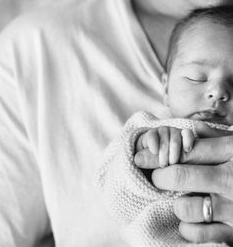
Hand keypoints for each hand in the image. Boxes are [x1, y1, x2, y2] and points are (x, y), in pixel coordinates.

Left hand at [135, 121, 232, 244]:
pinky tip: (193, 219)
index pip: (186, 150)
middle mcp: (232, 178)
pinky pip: (196, 233)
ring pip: (185, 206)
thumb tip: (186, 130)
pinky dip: (187, 227)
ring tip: (182, 199)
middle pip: (179, 175)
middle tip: (156, 176)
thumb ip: (214, 138)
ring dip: (176, 203)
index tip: (139, 156)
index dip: (158, 153)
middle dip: (159, 176)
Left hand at [136, 127, 194, 167]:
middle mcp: (163, 132)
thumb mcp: (148, 163)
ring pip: (175, 136)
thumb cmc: (154, 165)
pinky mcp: (186, 138)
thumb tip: (137, 159)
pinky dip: (187, 139)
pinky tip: (187, 149)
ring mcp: (175, 134)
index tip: (154, 151)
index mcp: (151, 137)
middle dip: (163, 150)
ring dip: (174, 148)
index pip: (151, 134)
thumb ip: (145, 160)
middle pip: (163, 135)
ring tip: (173, 162)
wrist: (172, 167)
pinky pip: (187, 134)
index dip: (152, 141)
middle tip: (163, 164)